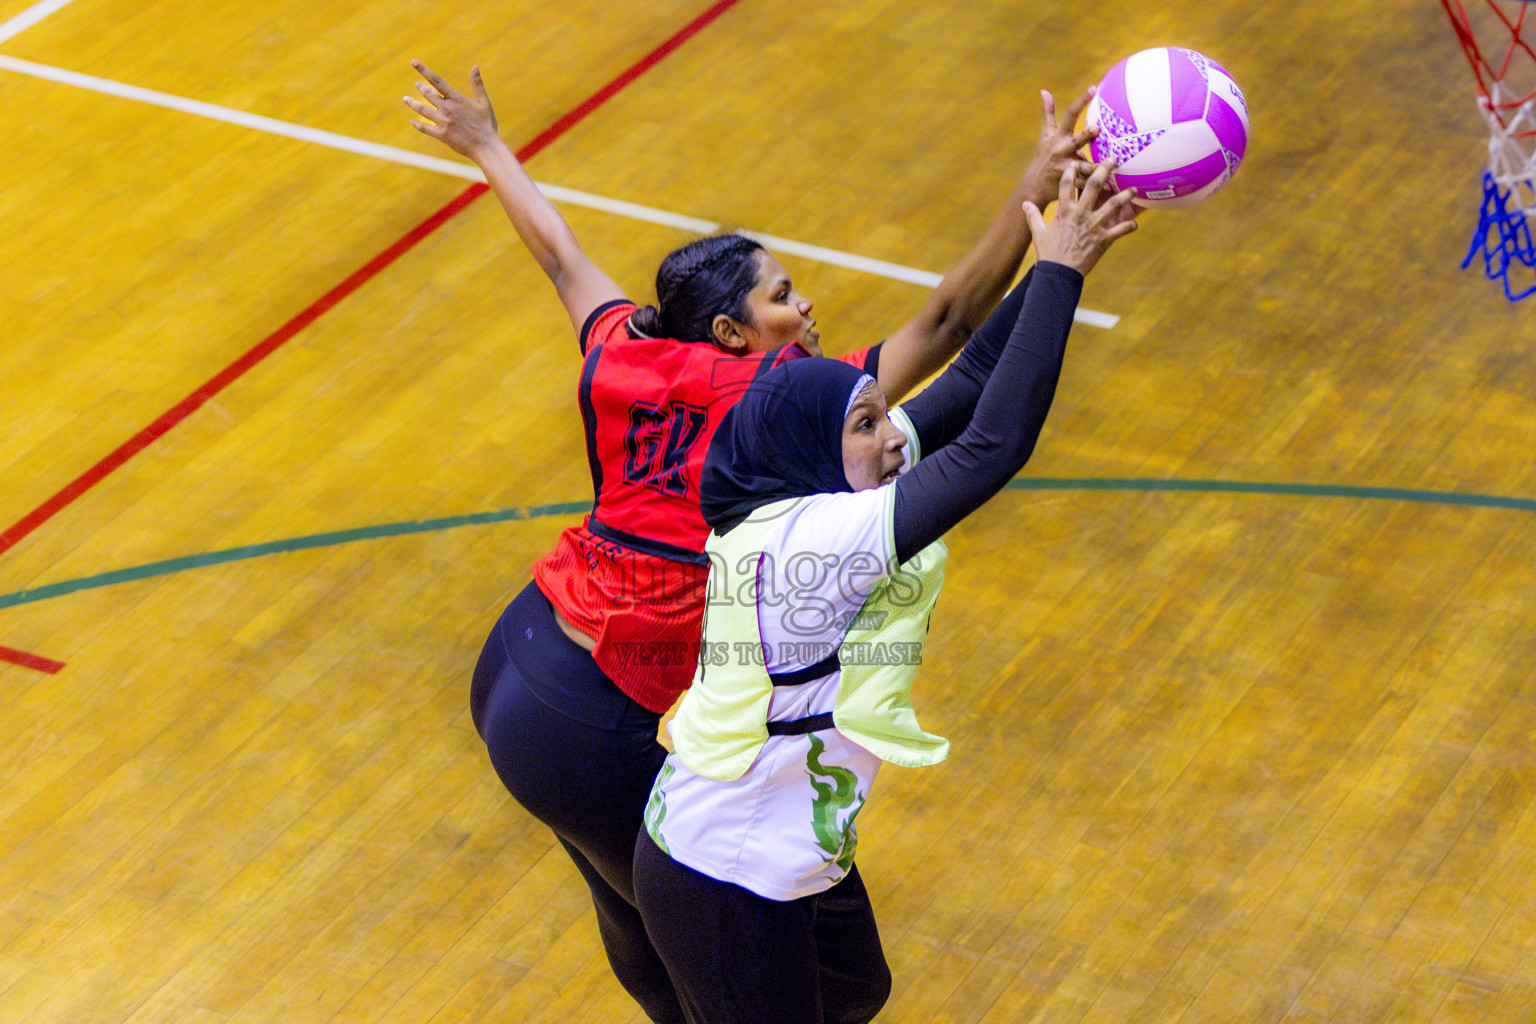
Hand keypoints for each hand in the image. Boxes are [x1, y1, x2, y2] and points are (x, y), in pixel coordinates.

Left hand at [404, 61, 500, 160]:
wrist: (486, 147)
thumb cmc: (487, 124)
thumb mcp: (484, 102)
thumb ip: (477, 84)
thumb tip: (475, 66)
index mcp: (456, 99)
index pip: (436, 81)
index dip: (424, 70)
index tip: (413, 62)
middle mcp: (447, 108)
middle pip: (428, 94)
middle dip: (420, 88)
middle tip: (416, 85)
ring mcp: (443, 122)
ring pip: (422, 110)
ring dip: (412, 103)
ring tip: (405, 99)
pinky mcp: (441, 135)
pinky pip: (425, 128)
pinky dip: (417, 124)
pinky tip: (412, 121)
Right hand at [1019, 87, 1100, 209]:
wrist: (1033, 187)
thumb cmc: (1042, 157)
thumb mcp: (1045, 135)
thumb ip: (1047, 113)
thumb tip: (1044, 91)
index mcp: (1059, 137)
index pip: (1070, 115)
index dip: (1081, 101)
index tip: (1094, 88)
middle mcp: (1061, 150)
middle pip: (1076, 140)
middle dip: (1086, 134)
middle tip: (1097, 128)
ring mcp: (1065, 167)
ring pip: (1084, 166)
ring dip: (1098, 166)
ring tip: (1115, 162)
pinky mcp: (1068, 183)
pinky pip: (1085, 183)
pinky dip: (1098, 185)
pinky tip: (1112, 185)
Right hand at [1023, 161, 1138, 276]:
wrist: (1058, 274)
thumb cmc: (1048, 253)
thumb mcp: (1038, 232)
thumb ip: (1033, 215)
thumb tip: (1024, 204)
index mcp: (1064, 211)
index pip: (1066, 185)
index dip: (1070, 171)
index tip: (1075, 162)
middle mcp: (1081, 214)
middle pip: (1094, 186)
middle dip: (1104, 170)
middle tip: (1113, 159)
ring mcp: (1094, 226)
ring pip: (1113, 205)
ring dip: (1125, 195)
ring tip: (1134, 189)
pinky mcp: (1103, 240)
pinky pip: (1120, 230)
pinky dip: (1129, 227)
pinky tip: (1135, 224)